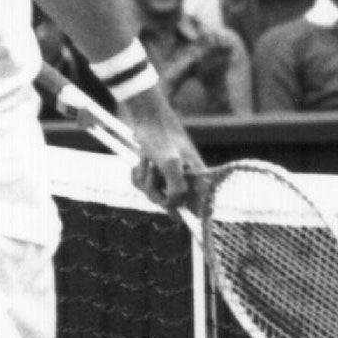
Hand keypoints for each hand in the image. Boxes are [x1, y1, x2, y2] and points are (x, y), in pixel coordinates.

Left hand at [120, 86, 202, 209]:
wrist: (144, 114)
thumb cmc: (160, 135)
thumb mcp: (170, 162)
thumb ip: (176, 188)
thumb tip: (175, 206)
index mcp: (196, 176)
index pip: (199, 205)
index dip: (192, 215)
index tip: (184, 222)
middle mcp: (184, 178)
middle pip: (171, 203)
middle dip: (157, 191)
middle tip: (154, 171)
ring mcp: (167, 175)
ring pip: (153, 194)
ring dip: (145, 180)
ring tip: (147, 159)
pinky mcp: (153, 172)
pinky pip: (142, 186)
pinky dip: (137, 176)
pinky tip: (139, 162)